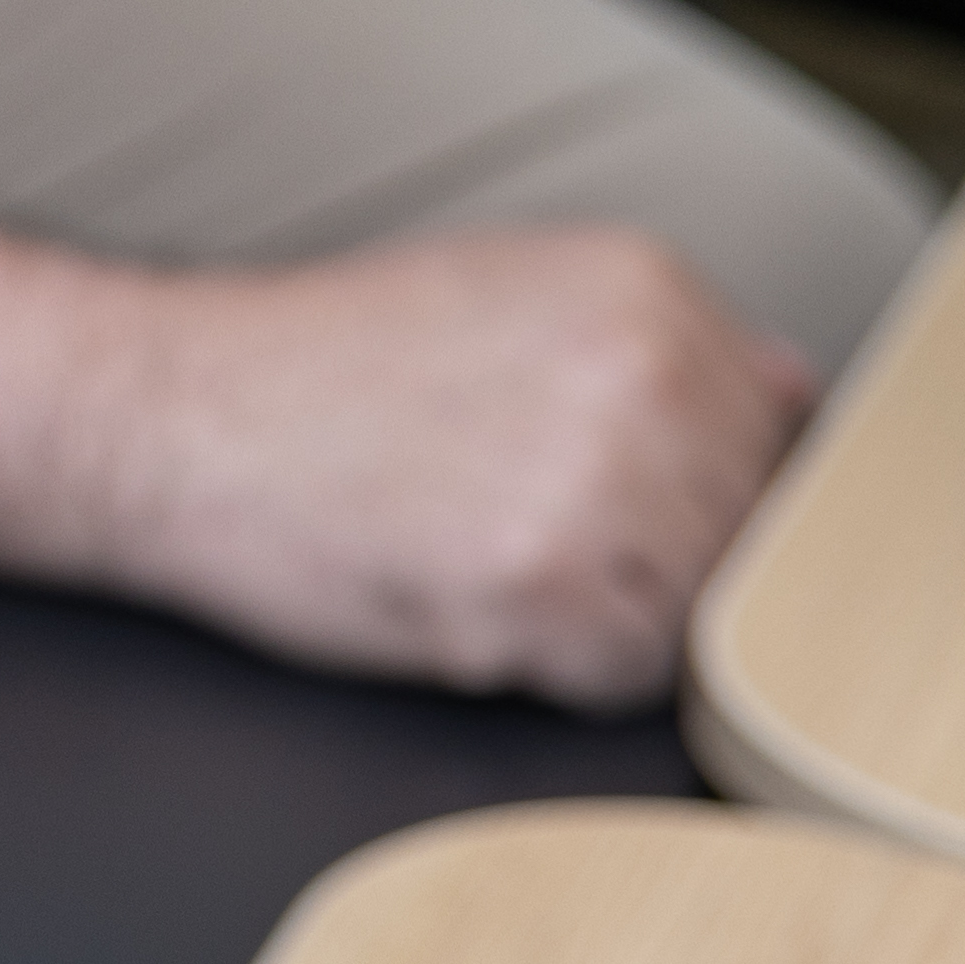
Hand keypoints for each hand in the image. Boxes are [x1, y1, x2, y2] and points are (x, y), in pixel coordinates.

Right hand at [54, 229, 810, 704]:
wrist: (167, 418)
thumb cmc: (317, 371)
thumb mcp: (503, 289)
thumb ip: (657, 341)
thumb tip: (797, 399)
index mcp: (647, 287)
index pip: (775, 433)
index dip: (693, 492)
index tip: (602, 503)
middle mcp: (647, 371)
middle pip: (746, 529)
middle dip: (654, 560)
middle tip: (517, 535)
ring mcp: (603, 479)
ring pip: (697, 610)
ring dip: (606, 619)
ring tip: (485, 565)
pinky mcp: (544, 584)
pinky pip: (624, 676)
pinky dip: (553, 669)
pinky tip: (461, 604)